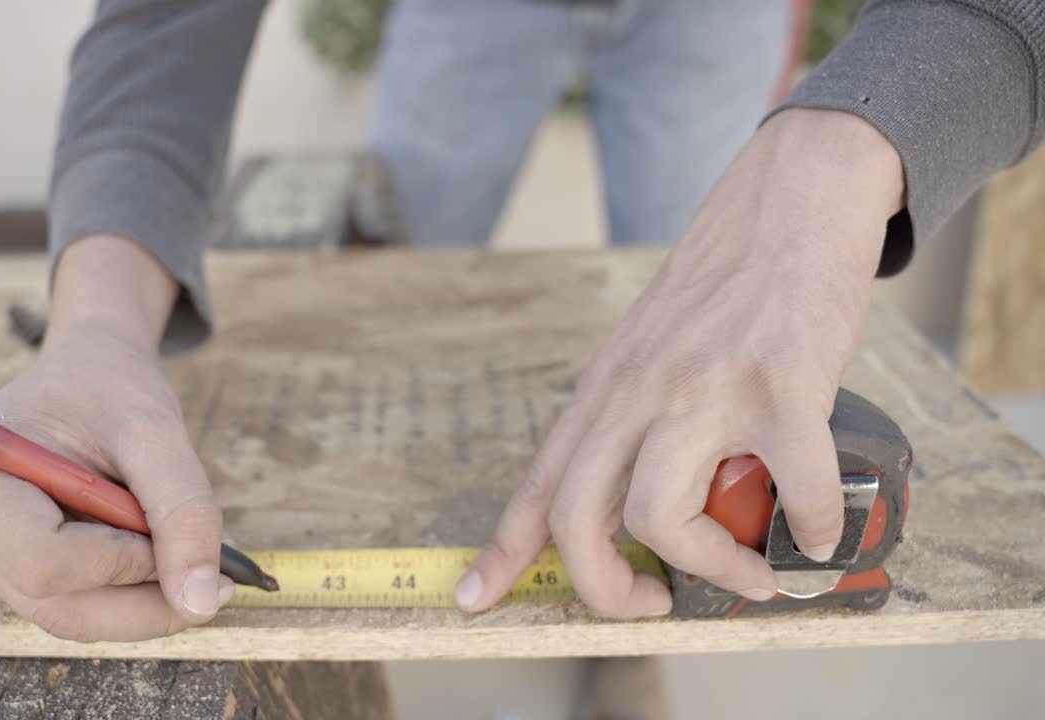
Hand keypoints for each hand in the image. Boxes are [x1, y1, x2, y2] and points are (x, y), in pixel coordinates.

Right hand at [0, 236, 227, 640]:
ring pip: (67, 616)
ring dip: (141, 604)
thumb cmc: (110, 387)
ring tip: (196, 563)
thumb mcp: (155, 431)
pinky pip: (71, 606)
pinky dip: (126, 597)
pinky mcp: (4, 567)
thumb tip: (201, 603)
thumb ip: (183, 511)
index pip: (41, 560)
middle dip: (142, 601)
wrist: (86, 369)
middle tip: (218, 580)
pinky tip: (161, 561)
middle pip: (54, 604)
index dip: (119, 564)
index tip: (171, 535)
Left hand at [456, 109, 905, 617]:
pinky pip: (793, 491)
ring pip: (662, 517)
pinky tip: (818, 532)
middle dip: (607, 590)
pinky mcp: (780, 387)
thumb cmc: (725, 281)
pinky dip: (811, 530)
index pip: (538, 483)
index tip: (476, 599)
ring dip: (709, 568)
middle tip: (652, 602)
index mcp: (605, 388)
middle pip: (580, 519)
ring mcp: (706, 389)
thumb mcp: (649, 347)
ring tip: (749, 571)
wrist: (792, 198)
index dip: (501, 551)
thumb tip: (643, 503)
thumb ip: (636, 417)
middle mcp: (640, 392)